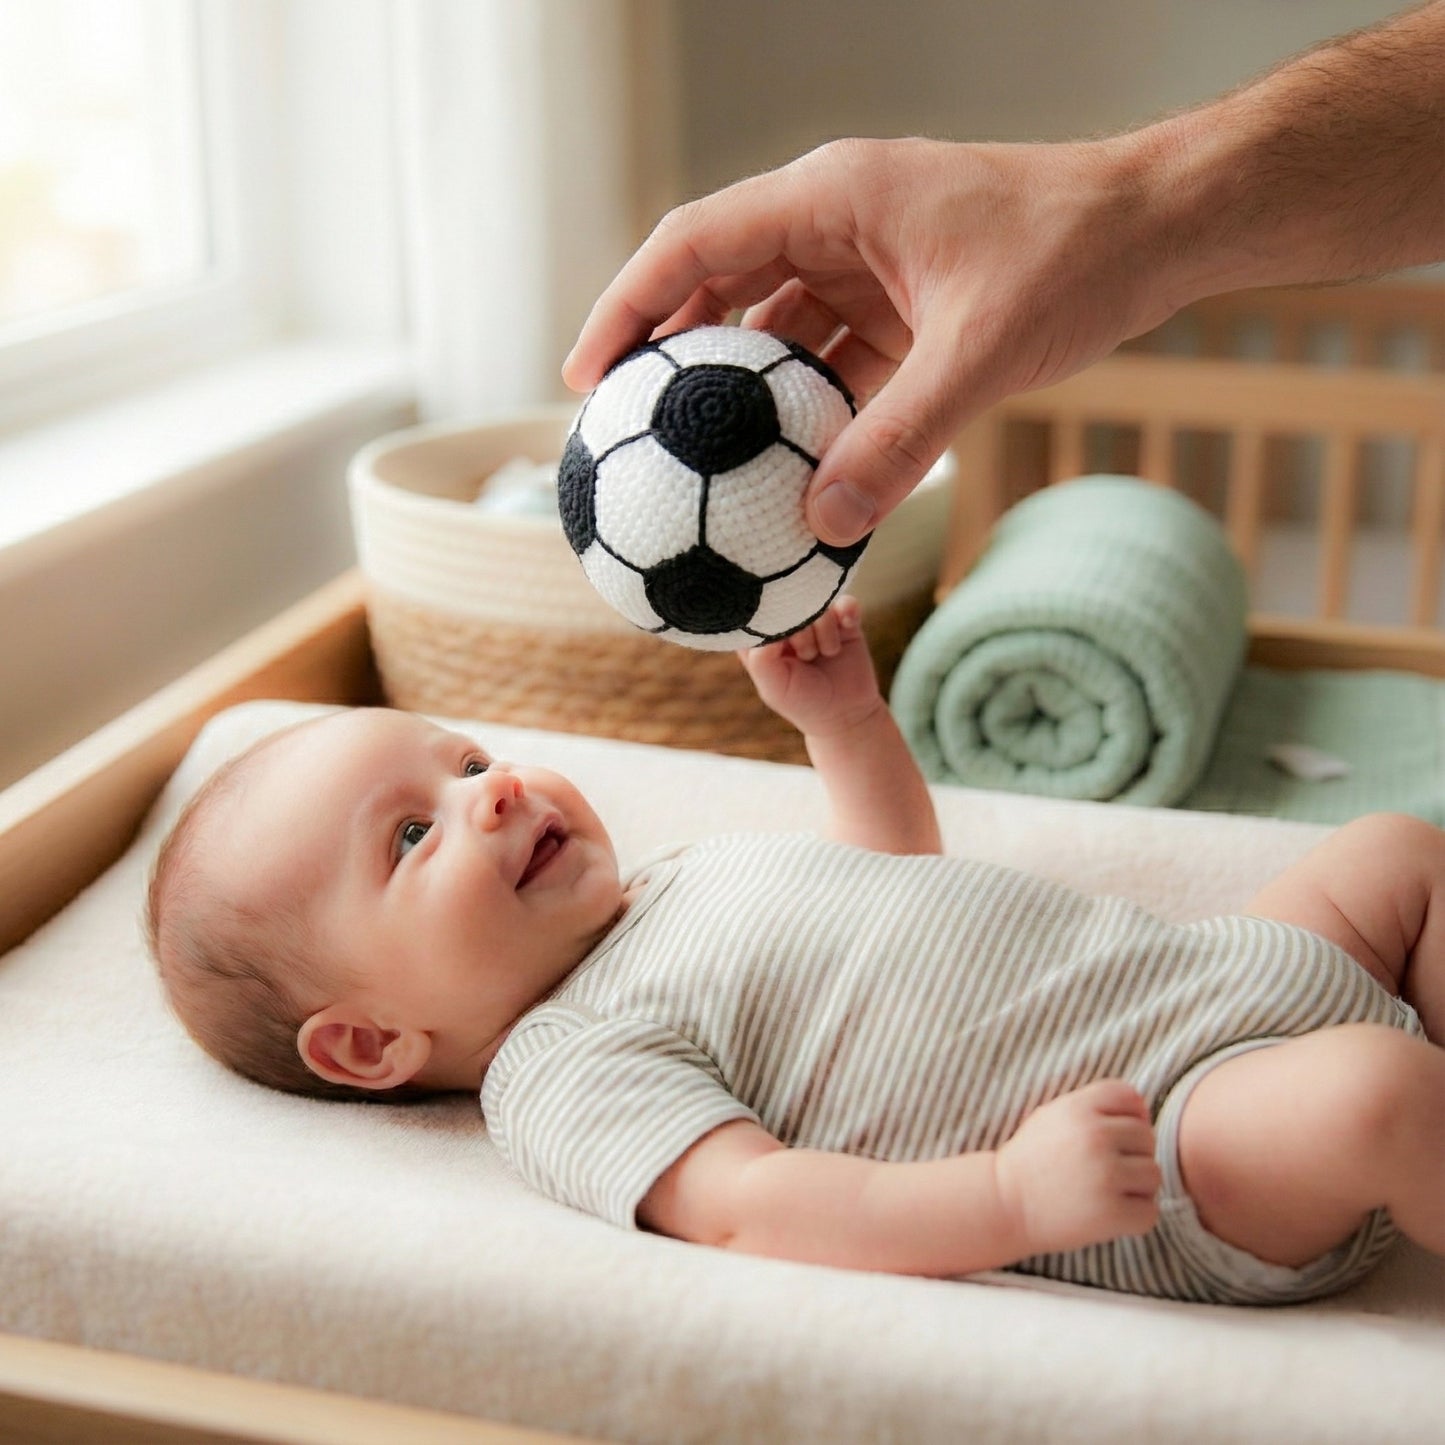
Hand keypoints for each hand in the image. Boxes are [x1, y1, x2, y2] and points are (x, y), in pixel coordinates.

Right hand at [564, 136, 1174, 544]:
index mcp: (832, 197)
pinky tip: (788, 471)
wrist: (1160, 230)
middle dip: (670, 358)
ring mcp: (869, 265)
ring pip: (775, 330)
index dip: (627, 309)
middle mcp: (838, 222)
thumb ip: (899, 441)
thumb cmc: (1073, 256)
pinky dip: (808, 412)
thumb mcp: (978, 353)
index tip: (587, 381)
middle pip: (721, 287)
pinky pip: (832, 362)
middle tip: (627, 436)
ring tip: (693, 467)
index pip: (694, 245)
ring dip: (740, 394)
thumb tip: (826, 526)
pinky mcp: (903, 307)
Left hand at [739, 596, 883, 739]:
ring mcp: (816, 621)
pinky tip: (847, 628)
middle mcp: (787, 624)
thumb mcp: (774, 687)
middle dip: (801, 632)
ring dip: (825, 631)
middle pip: (791, 604)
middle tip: (806, 657)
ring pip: (818, 603)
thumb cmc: (803, 701)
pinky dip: (847, 612)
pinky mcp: (843, 620)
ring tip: (826, 654)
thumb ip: (761, 658)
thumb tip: (770, 622)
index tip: (785, 648)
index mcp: (762, 638)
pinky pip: (845, 601)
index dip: (773, 625)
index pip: (758, 613)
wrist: (847, 714)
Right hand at [995, 1080, 1160, 1256]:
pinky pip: (1150, 1211)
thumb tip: (1145, 1111)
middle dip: (1131, 1154)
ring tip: (1105, 1192)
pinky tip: (1108, 1214)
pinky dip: (1134, 1216)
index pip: (1130, 1097)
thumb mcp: (1054, 1115)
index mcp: (1079, 1107)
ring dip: (1136, 1187)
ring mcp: (1106, 1175)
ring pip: (1153, 1174)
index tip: (1106, 1137)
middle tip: (1102, 1170)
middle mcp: (1095, 1136)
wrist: (1005, 1204)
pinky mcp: (1112, 1214)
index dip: (1126, 1116)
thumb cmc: (1033, 1160)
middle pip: (1146, 1137)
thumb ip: (1095, 1106)